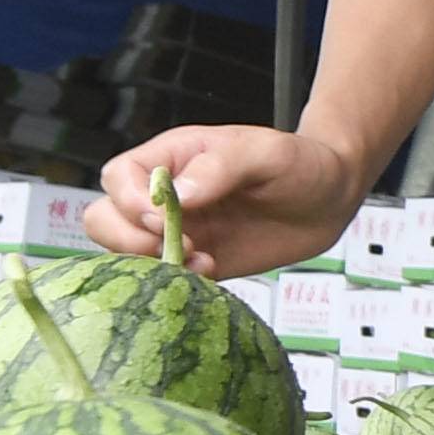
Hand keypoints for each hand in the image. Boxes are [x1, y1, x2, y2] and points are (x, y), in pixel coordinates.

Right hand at [89, 126, 366, 277]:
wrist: (329, 198)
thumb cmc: (298, 162)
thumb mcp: (265, 153)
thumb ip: (221, 168)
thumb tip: (179, 196)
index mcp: (171, 158)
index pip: (117, 177)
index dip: (130, 202)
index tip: (164, 218)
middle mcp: (163, 195)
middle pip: (104, 218)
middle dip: (128, 239)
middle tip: (180, 247)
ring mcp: (176, 230)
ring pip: (126, 252)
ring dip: (152, 264)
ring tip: (201, 261)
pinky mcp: (195, 261)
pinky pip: (164, 276)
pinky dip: (178, 281)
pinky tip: (213, 270)